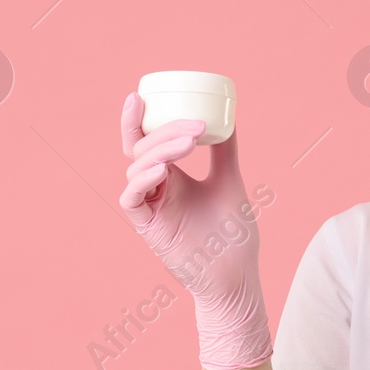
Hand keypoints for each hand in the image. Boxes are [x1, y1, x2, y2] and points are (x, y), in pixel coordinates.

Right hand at [118, 92, 272, 369]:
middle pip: (141, 149)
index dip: (137, 119)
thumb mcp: (230, 181)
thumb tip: (228, 118)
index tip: (140, 95)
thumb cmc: (232, 235)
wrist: (236, 275)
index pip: (146, 141)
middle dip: (162, 131)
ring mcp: (151, 207)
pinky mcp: (148, 227)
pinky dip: (143, 180)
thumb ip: (225, 151)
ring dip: (159, 151)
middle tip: (193, 126)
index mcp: (172, 176)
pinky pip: (132, 198)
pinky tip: (162, 170)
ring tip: (188, 143)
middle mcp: (157, 188)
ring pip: (136, 169)